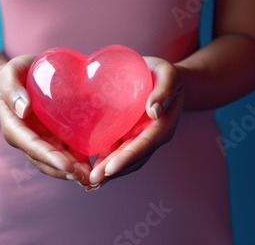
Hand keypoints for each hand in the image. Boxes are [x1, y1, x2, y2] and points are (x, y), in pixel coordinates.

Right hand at [0, 55, 91, 186]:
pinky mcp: (53, 137)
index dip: (48, 157)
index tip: (66, 165)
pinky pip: (66, 152)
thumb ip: (12, 89)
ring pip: (55, 161)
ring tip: (91, 178)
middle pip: (44, 160)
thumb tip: (23, 110)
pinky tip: (94, 169)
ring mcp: (41, 139)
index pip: (30, 145)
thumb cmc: (14, 72)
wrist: (22, 75)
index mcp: (14, 126)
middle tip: (85, 177)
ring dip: (72, 172)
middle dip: (64, 170)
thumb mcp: (8, 74)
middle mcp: (26, 139)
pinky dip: (78, 162)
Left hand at [88, 56, 183, 188]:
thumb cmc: (163, 74)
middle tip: (93, 180)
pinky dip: (103, 161)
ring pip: (123, 159)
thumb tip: (154, 110)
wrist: (158, 76)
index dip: (127, 158)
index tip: (110, 168)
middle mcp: (151, 137)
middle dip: (113, 171)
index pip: (145, 144)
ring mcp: (138, 138)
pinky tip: (87, 169)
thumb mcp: (168, 75)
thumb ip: (164, 91)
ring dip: (107, 172)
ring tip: (89, 181)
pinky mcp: (126, 135)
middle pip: (132, 158)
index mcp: (162, 125)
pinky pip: (114, 151)